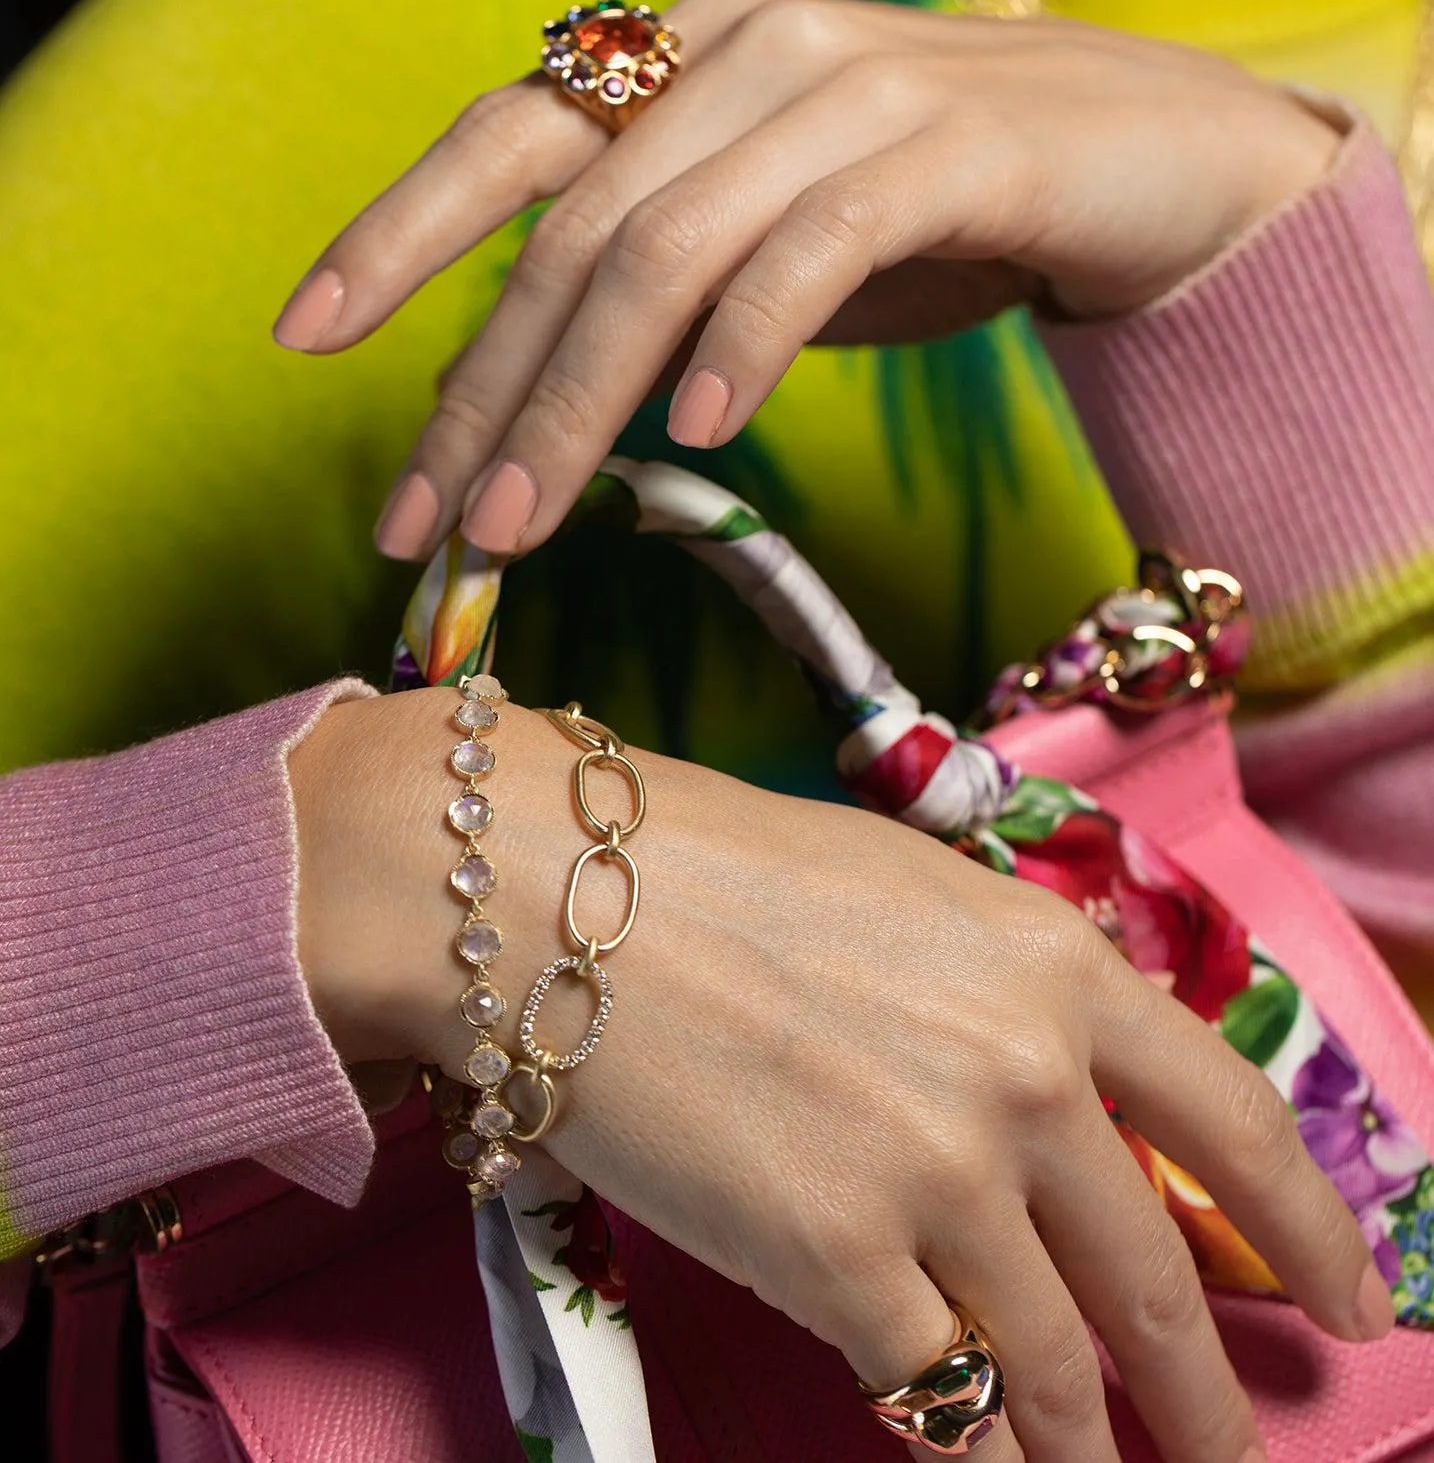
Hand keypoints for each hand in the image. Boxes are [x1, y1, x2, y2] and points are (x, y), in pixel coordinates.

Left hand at [274, 0, 1336, 559]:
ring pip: (667, 247)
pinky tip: (697, 434)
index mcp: (686, 55)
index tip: (302, 339)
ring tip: (524, 525)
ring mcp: (852, 83)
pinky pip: (812, 247)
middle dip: (484, 387)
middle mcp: (748, 47)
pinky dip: (741, 343)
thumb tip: (507, 393)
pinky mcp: (955, 143)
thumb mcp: (769, 244)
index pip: (507, 137)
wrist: (1160, 160)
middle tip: (428, 527)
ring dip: (579, 400)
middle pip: (571, 226)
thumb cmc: (943, 212)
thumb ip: (654, 284)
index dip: (395, 233)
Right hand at [292, 690, 1390, 1462]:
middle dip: (1209, 1397)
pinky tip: (973, 1461)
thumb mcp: (915, 897)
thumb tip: (1083, 1100)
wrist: (559, 900)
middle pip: (1158, 1282)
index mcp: (1057, 968)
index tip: (1353, 1302)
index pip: (1237, 1123)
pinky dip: (968, 1451)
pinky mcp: (840, 1266)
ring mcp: (940, 1180)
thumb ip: (1017, 996)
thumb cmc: (722, 876)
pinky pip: (939, 1400)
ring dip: (1090, 1448)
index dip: (1313, 1231)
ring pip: (1056, 1369)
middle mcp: (1027, 1079)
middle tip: (1236, 1458)